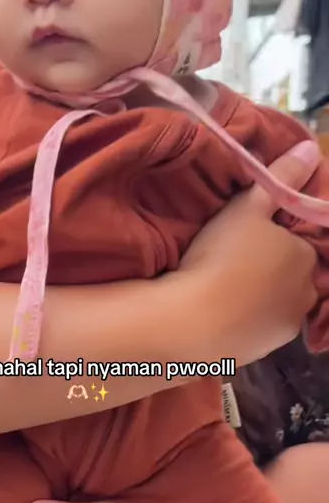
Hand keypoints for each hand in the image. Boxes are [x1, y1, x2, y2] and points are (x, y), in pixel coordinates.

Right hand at [181, 140, 318, 364]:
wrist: (191, 324)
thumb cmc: (220, 258)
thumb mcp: (247, 207)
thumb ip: (280, 179)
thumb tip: (311, 150)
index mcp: (305, 257)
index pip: (296, 244)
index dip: (271, 241)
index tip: (243, 242)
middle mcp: (306, 294)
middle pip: (290, 277)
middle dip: (270, 272)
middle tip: (231, 266)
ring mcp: (286, 327)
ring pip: (275, 305)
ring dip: (258, 299)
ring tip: (222, 292)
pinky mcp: (264, 351)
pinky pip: (258, 330)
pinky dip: (245, 323)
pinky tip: (221, 316)